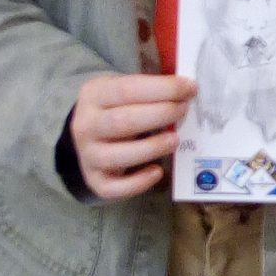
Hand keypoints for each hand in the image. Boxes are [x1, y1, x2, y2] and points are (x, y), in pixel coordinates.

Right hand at [69, 73, 196, 199]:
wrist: (88, 136)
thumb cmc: (115, 109)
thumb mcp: (122, 89)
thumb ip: (149, 89)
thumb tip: (187, 89)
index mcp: (93, 96)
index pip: (127, 90)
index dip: (161, 89)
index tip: (189, 88)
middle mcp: (86, 126)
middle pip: (123, 121)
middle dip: (160, 114)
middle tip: (183, 110)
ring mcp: (89, 156)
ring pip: (119, 155)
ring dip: (152, 147)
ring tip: (175, 140)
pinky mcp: (96, 180)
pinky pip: (115, 187)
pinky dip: (139, 182)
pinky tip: (157, 171)